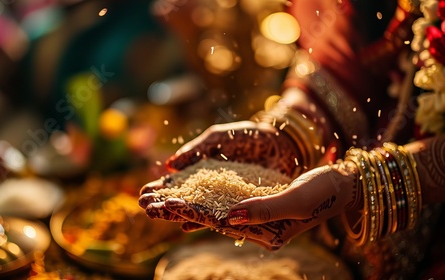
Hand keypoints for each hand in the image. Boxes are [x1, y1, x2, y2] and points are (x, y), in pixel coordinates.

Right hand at [139, 120, 302, 223]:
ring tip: (159, 216)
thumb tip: (170, 165)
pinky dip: (203, 219)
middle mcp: (212, 187)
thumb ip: (196, 150)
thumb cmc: (249, 136)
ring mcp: (225, 198)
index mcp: (203, 170)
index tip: (142, 193)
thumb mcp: (218, 137)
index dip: (160, 188)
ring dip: (177, 212)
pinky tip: (188, 225)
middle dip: (162, 202)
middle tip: (143, 207)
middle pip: (183, 198)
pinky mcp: (241, 205)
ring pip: (197, 208)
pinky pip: (220, 215)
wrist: (282, 142)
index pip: (177, 182)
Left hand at [140, 159, 357, 249]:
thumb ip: (265, 210)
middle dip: (174, 208)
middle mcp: (253, 227)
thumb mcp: (296, 199)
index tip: (161, 204)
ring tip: (152, 194)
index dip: (188, 212)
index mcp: (263, 233)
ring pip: (208, 205)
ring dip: (181, 199)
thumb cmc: (324, 191)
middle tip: (142, 199)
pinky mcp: (251, 199)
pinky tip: (181, 185)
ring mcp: (251, 213)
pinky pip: (220, 194)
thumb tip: (229, 217)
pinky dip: (200, 189)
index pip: (217, 223)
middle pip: (206, 216)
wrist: (340, 183)